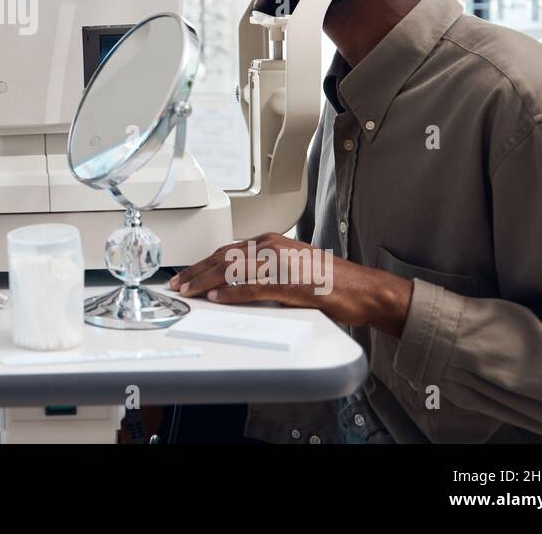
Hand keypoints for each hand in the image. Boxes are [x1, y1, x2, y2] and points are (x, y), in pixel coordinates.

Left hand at [167, 233, 413, 337]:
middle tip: (178, 284)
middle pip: (224, 257)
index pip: (227, 251)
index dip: (203, 264)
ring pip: (233, 270)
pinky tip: (217, 299)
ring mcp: (281, 263)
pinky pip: (253, 287)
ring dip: (206, 282)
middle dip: (197, 271)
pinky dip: (231, 293)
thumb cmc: (331, 282)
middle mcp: (274, 246)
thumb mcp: (291, 268)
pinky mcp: (290, 282)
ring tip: (189, 293)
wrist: (363, 290)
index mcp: (272, 242)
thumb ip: (265, 271)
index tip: (186, 275)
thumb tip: (235, 284)